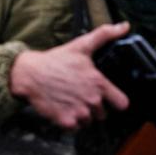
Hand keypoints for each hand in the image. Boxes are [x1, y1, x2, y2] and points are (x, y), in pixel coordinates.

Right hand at [9, 23, 129, 129]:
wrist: (30, 74)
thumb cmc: (56, 60)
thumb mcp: (81, 45)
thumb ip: (105, 35)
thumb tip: (125, 26)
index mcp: (99, 83)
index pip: (121, 103)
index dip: (116, 100)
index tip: (110, 98)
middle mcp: (92, 101)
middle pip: (103, 114)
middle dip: (95, 107)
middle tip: (82, 94)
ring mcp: (79, 113)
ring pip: (89, 122)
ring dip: (82, 115)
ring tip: (72, 101)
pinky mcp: (66, 122)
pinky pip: (75, 128)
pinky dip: (70, 122)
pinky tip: (64, 108)